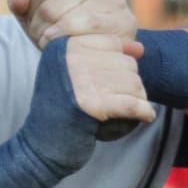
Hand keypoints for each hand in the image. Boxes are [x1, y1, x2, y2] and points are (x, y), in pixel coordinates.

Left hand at [8, 0, 137, 50]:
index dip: (30, 12)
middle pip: (50, 7)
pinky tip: (66, 47)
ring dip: (52, 39)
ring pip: (67, 19)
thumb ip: (19, 2)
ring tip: (51, 44)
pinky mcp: (125, 21)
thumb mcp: (34, 14)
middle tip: (42, 39)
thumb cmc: (61, 27)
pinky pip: (89, 27)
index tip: (34, 23)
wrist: (95, 53)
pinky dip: (72, 39)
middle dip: (40, 29)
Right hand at [17, 35, 153, 177]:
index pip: (113, 43)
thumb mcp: (75, 75)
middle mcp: (69, 56)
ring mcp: (79, 80)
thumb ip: (105, 56)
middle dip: (130, 83)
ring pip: (133, 82)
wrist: (41, 145)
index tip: (107, 84)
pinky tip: (146, 115)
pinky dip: (143, 110)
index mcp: (64, 45)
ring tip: (128, 109)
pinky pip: (131, 104)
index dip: (119, 64)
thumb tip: (140, 48)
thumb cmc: (62, 109)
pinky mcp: (90, 105)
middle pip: (126, 62)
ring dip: (139, 97)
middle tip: (117, 101)